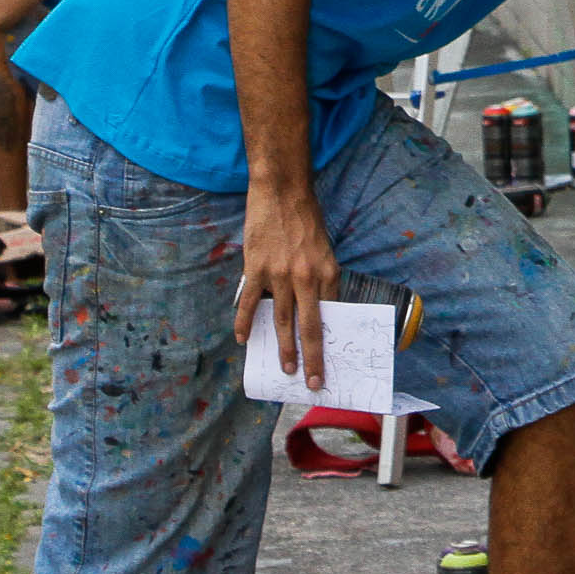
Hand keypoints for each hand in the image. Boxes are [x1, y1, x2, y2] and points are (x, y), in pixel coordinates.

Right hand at [234, 186, 338, 390]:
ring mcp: (279, 275)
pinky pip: (249, 303)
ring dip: (283, 348)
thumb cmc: (306, 220)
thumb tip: (317, 310)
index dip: (330, 340)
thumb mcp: (324, 250)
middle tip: (313, 381)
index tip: (330, 361)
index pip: (330, 315)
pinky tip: (243, 339)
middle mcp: (306, 278)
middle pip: (309, 327)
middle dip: (313, 358)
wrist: (282, 192)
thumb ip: (320, 279)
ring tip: (286, 369)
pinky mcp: (256, 269)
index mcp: (328, 273)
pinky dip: (245, 323)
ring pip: (281, 321)